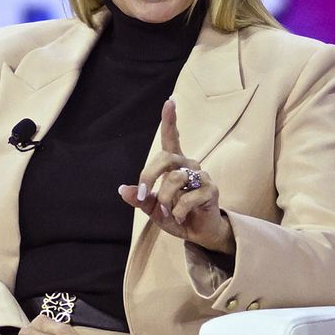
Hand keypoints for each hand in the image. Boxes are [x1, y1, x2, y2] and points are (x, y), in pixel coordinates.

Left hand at [118, 99, 234, 253]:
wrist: (199, 233)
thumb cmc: (177, 215)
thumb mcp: (153, 208)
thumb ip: (140, 199)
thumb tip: (123, 190)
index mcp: (175, 164)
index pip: (171, 138)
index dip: (170, 120)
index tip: (170, 101)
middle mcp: (189, 165)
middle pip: (166, 157)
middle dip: (149, 175)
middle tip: (142, 194)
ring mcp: (202, 176)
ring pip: (175, 179)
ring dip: (164, 199)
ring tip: (167, 212)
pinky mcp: (211, 191)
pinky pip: (188, 198)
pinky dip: (179, 211)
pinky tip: (181, 217)